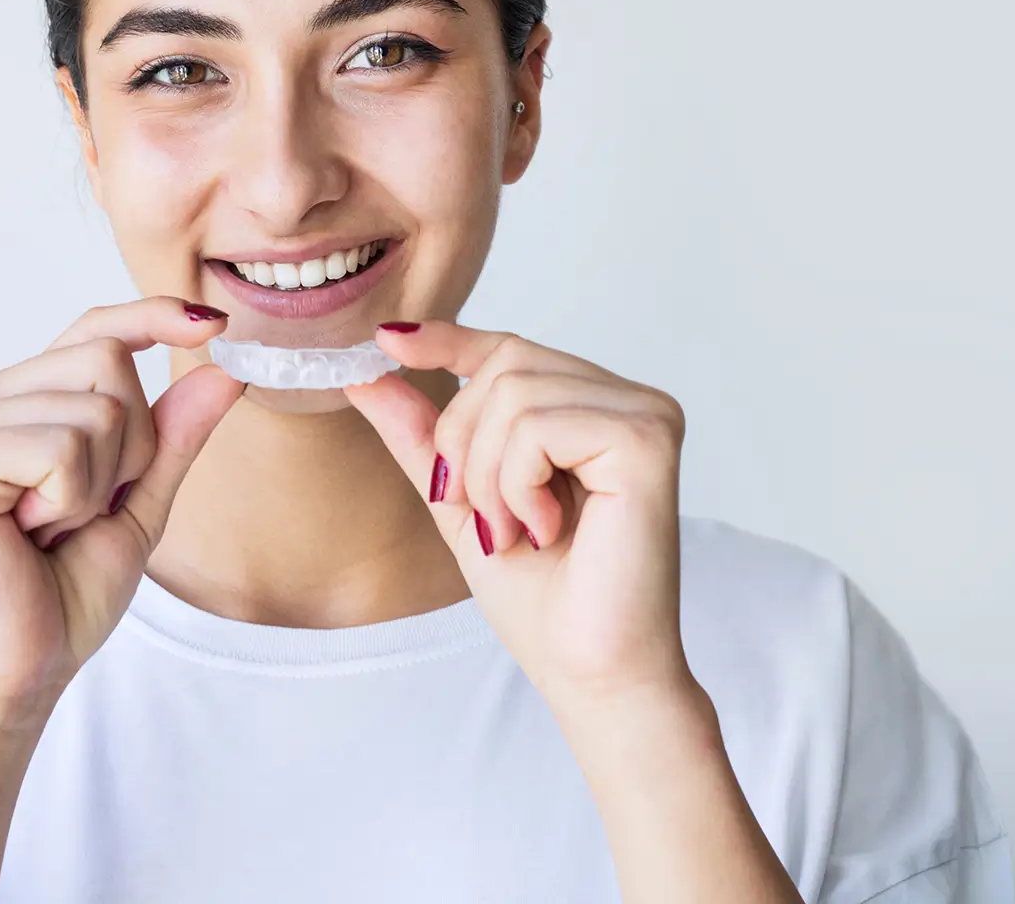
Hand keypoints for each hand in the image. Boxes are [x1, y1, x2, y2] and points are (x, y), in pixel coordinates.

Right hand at [0, 297, 243, 725]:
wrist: (16, 672)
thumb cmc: (62, 596)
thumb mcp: (139, 505)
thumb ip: (173, 437)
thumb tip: (224, 369)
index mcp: (15, 400)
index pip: (94, 329)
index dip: (152, 316)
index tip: (213, 323)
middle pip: (109, 359)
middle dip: (131, 447)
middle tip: (79, 512)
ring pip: (99, 405)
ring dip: (101, 483)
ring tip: (50, 528)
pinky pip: (68, 445)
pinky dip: (73, 499)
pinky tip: (31, 533)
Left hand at [344, 321, 692, 710]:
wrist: (590, 674)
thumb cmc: (543, 602)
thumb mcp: (463, 504)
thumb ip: (425, 438)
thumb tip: (367, 374)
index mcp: (594, 410)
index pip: (512, 349)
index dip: (449, 340)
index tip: (387, 340)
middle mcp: (629, 401)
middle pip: (506, 363)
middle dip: (465, 443)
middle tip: (488, 519)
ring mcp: (646, 414)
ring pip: (514, 391)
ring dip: (491, 475)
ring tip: (520, 531)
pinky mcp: (647, 438)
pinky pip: (540, 424)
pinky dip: (518, 483)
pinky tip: (547, 529)